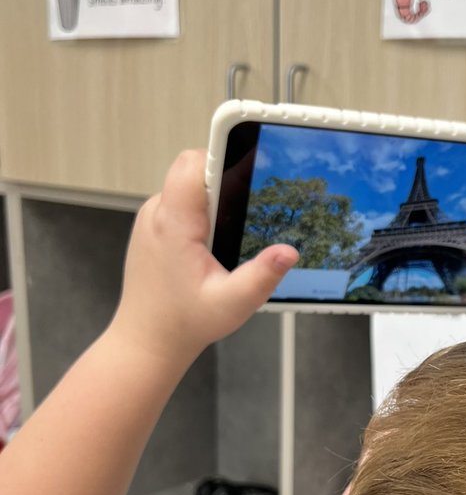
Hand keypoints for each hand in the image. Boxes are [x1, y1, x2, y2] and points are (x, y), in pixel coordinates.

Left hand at [109, 150, 298, 368]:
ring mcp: (153, 220)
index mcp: (174, 224)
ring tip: (234, 228)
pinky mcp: (154, 228)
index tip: (249, 160)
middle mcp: (157, 214)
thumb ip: (262, 277)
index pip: (192, 164)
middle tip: (251, 203)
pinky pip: (181, 202)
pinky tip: (217, 240)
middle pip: (193, 168)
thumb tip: (289, 252)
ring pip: (187, 184)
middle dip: (225, 176)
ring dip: (214, 195)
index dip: (222, 154)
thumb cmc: (184, 323)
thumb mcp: (232, 304)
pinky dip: (202, 210)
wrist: (146, 340)